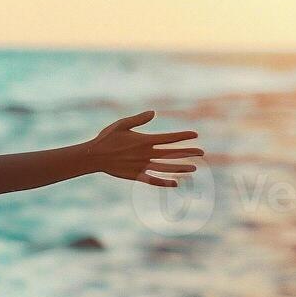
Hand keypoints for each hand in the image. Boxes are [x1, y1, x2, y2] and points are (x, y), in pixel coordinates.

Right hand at [83, 112, 201, 186]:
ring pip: (166, 167)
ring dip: (180, 168)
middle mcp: (146, 154)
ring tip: (193, 168)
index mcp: (144, 140)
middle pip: (172, 153)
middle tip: (201, 152)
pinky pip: (153, 180)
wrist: (94, 157)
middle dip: (188, 152)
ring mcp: (142, 166)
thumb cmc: (106, 138)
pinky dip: (164, 182)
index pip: (169, 138)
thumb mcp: (121, 124)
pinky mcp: (136, 176)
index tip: (195, 134)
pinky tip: (175, 183)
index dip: (183, 136)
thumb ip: (138, 120)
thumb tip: (154, 112)